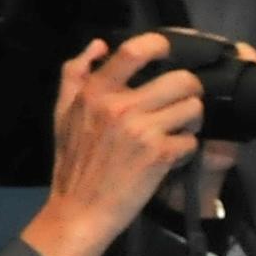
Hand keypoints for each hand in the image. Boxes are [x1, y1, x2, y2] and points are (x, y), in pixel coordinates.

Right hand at [18, 32, 210, 255]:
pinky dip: (185, 150)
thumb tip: (99, 45)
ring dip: (191, 120)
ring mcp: (143, 131)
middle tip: (181, 103)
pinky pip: (191, 141)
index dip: (160, 45)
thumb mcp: (62, 113)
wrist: (79, 210)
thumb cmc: (73, 162)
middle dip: (190, 92)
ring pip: (194, 108)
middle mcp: (120, 107)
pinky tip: (170, 157)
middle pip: (183, 80)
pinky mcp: (161, 155)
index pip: (134, 51)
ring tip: (177, 131)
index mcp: (95, 93)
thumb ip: (74, 75)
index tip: (166, 51)